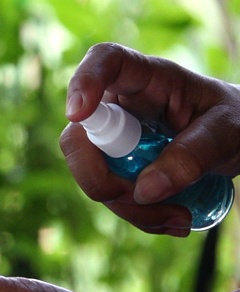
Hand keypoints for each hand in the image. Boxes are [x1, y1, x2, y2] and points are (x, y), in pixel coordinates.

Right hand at [60, 42, 239, 235]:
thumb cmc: (232, 122)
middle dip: (101, 178)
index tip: (78, 114)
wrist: (234, 142)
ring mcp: (112, 139)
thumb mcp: (229, 132)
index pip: (104, 62)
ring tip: (181, 218)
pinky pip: (108, 196)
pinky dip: (136, 215)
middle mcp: (119, 106)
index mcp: (147, 78)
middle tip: (142, 197)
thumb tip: (145, 190)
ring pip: (91, 175)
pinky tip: (171, 220)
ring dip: (129, 206)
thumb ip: (195, 154)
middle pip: (79, 137)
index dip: (83, 82)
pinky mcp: (115, 167)